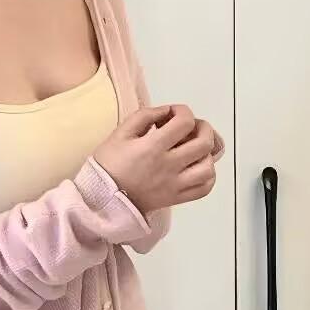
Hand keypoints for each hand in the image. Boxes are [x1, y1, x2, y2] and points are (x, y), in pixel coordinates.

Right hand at [94, 103, 224, 214]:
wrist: (101, 198)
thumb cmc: (108, 164)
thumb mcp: (120, 132)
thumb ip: (144, 116)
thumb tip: (167, 111)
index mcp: (152, 147)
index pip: (184, 122)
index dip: (183, 111)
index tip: (173, 114)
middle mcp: (168, 166)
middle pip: (203, 143)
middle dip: (203, 128)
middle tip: (191, 127)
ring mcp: (174, 184)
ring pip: (208, 167)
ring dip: (207, 153)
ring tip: (196, 149)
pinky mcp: (176, 198)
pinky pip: (204, 188)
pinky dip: (208, 176)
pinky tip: (198, 167)